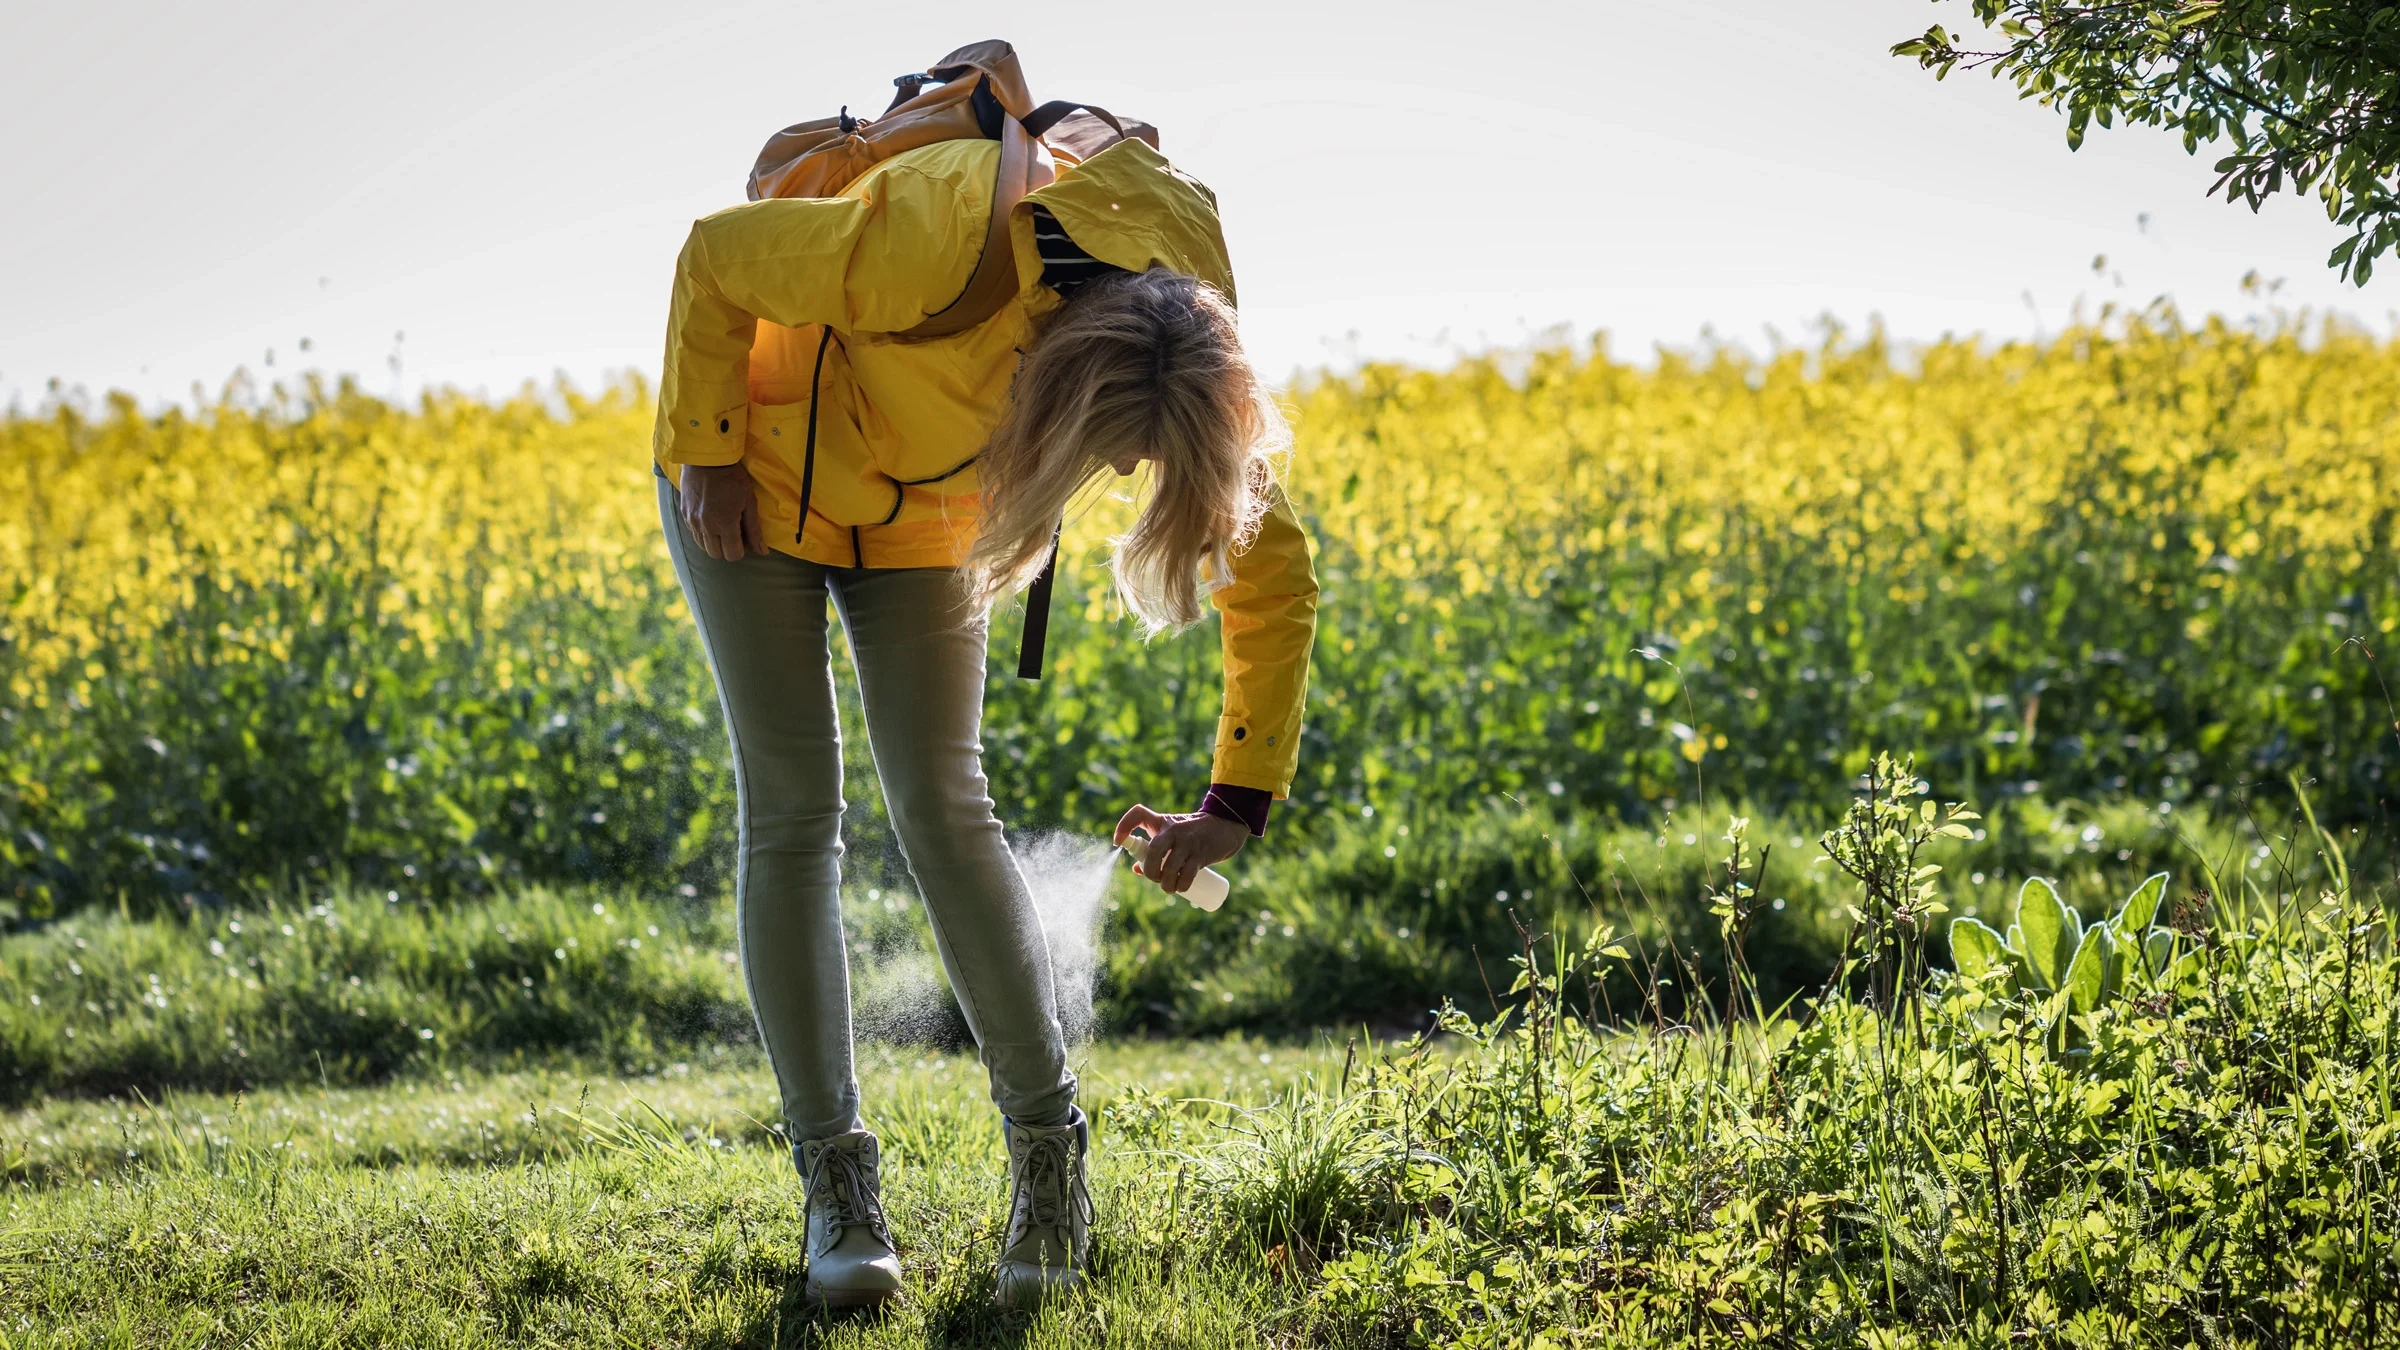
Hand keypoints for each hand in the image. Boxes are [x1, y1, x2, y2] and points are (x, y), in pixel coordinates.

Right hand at [679, 461, 765, 560]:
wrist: (706, 459)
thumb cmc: (733, 478)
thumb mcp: (749, 502)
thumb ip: (754, 529)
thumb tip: (763, 552)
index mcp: (725, 524)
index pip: (733, 555)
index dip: (742, 549)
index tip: (745, 536)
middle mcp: (706, 527)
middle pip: (717, 554)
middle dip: (728, 548)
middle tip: (734, 532)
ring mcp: (692, 521)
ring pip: (703, 547)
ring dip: (715, 542)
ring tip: (722, 525)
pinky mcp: (684, 514)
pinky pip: (694, 534)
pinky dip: (704, 533)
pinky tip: (711, 519)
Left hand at [1113, 804, 1246, 895]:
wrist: (1225, 825)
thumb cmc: (1193, 832)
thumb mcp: (1172, 833)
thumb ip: (1154, 849)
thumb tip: (1136, 870)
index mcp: (1162, 822)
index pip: (1138, 814)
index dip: (1123, 826)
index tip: (1117, 841)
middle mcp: (1173, 830)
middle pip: (1152, 851)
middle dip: (1150, 871)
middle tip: (1154, 878)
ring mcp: (1188, 842)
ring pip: (1169, 867)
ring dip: (1166, 884)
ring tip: (1170, 887)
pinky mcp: (1201, 854)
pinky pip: (1187, 874)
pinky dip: (1181, 885)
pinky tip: (1181, 888)